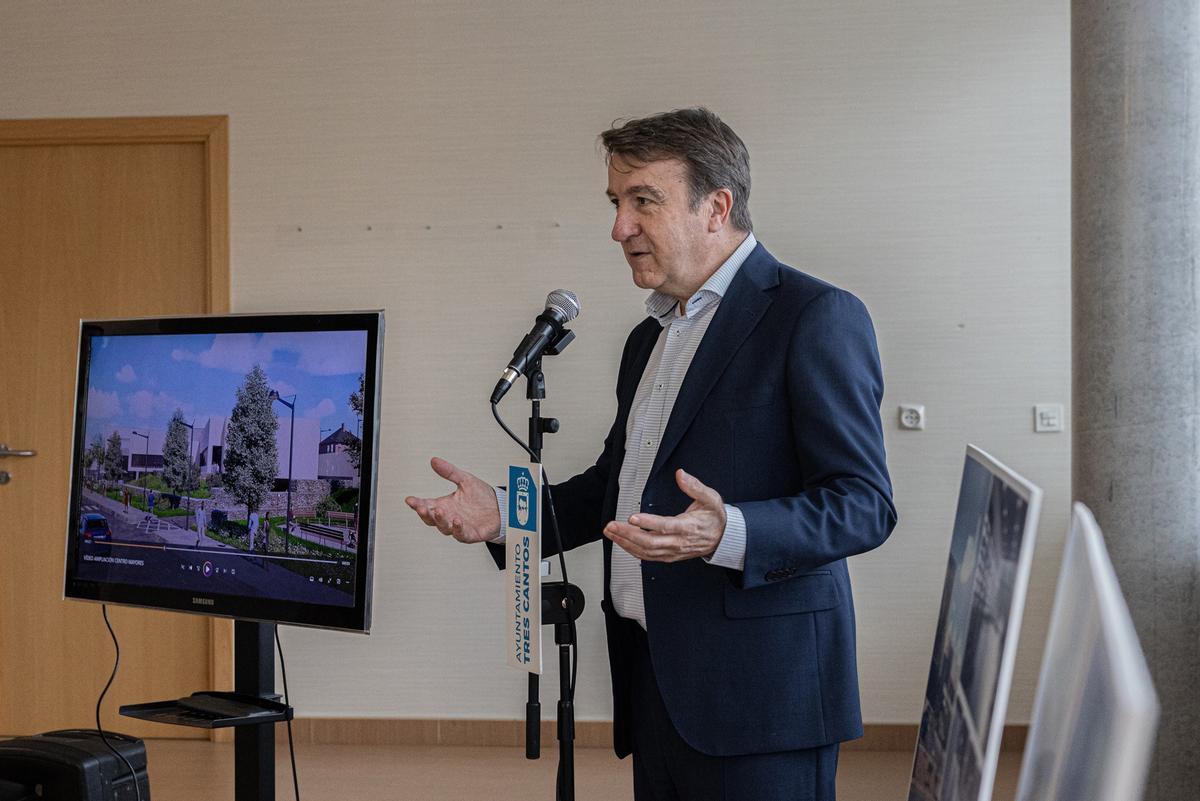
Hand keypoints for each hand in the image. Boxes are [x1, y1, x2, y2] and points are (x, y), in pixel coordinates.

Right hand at [405, 457, 500, 543]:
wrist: (501, 507)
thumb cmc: (482, 497)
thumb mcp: (465, 479)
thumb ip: (449, 472)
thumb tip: (434, 461)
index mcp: (444, 505)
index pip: (426, 505)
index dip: (417, 504)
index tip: (410, 499)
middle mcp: (449, 517)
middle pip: (431, 519)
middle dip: (425, 514)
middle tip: (421, 507)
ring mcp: (458, 527)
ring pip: (444, 528)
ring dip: (441, 520)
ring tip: (440, 511)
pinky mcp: (470, 534)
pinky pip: (461, 534)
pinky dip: (458, 529)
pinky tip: (457, 521)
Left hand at [603, 469, 726, 561]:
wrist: (722, 538)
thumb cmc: (715, 518)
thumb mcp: (711, 498)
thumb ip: (695, 486)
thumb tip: (681, 474)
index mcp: (688, 527)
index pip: (665, 526)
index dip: (648, 523)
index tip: (633, 518)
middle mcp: (679, 542)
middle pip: (650, 542)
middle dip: (628, 534)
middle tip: (612, 526)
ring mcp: (673, 551)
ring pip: (646, 551)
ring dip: (626, 543)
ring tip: (611, 533)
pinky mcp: (669, 556)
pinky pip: (648, 557)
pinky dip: (633, 551)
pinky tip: (622, 543)